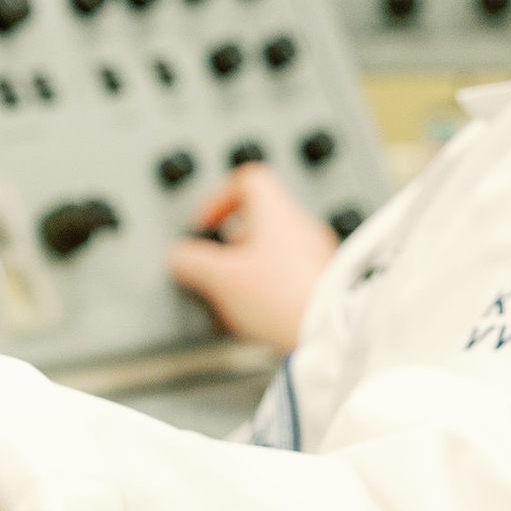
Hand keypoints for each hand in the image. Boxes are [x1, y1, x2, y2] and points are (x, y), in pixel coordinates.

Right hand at [167, 164, 336, 356]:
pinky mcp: (325, 281)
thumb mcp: (221, 279)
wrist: (332, 331)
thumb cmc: (284, 297)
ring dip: (249, 267)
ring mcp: (317, 253)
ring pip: (274, 247)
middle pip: (259, 217)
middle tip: (217, 266)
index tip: (206, 224)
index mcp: (276, 212)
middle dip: (230, 243)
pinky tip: (258, 313)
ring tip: (234, 296)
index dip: (219, 198)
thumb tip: (178, 257)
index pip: (247, 180)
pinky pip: (289, 273)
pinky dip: (269, 286)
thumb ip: (192, 262)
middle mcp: (301, 225)